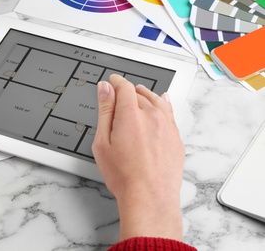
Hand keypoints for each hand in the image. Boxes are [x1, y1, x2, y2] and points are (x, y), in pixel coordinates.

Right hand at [92, 74, 184, 240]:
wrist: (150, 197)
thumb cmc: (124, 175)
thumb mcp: (103, 142)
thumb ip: (105, 111)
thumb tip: (105, 89)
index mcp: (131, 115)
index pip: (124, 88)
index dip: (116, 82)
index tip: (112, 81)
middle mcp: (152, 116)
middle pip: (139, 94)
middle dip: (128, 91)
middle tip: (119, 94)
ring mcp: (167, 126)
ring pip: (157, 100)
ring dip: (146, 94)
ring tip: (140, 92)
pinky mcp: (176, 137)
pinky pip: (170, 112)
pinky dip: (164, 104)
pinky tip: (162, 101)